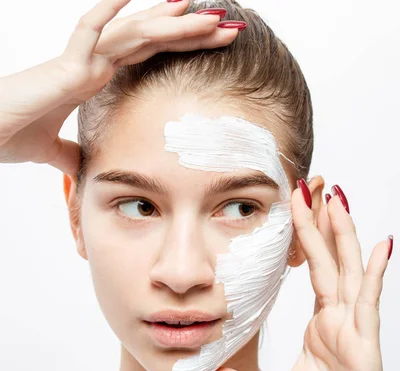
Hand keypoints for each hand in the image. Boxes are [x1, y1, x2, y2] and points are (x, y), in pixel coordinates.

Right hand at [0, 0, 236, 175]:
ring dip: (170, 22)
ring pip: (133, 32)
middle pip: (151, 40)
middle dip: (191, 32)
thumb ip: (73, 153)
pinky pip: (89, 29)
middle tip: (229, 27)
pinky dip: (110, 10)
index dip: (182, 48)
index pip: (150, 56)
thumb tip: (84, 166)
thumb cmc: (14, 134)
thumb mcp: (56, 150)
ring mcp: (82, 60)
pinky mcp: (65, 65)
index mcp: (97, 79)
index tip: (215, 45)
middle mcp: (95, 63)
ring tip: (207, 12)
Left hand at [184, 182, 395, 370]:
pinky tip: (380, 244)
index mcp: (322, 326)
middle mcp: (340, 320)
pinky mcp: (366, 344)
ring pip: (349, 271)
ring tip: (335, 198)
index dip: (306, 240)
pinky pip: (370, 302)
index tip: (293, 208)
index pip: (316, 271)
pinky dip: (375, 273)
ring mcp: (355, 329)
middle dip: (318, 223)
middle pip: (330, 261)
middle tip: (307, 186)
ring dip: (343, 234)